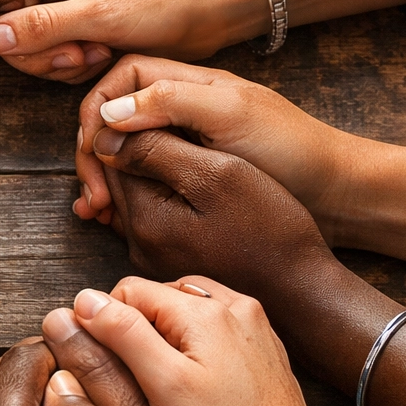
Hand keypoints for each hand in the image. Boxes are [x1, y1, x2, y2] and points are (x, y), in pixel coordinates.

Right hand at [0, 0, 268, 81]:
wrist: (216, 11)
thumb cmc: (170, 2)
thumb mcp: (104, 17)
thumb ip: (42, 27)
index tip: (23, 36)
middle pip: (4, 12)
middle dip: (35, 46)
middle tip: (75, 55)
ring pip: (25, 36)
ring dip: (55, 59)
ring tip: (96, 55)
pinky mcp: (77, 16)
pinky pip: (50, 46)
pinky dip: (70, 62)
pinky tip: (100, 58)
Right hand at [69, 280, 324, 405]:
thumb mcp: (163, 385)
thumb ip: (124, 334)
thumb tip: (86, 299)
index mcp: (207, 311)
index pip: (131, 291)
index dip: (107, 323)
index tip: (106, 362)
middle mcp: (236, 307)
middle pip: (161, 296)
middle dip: (139, 327)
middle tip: (134, 377)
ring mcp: (254, 327)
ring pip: (188, 311)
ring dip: (166, 335)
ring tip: (161, 380)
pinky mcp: (263, 350)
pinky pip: (216, 330)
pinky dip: (194, 346)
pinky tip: (192, 382)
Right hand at [76, 56, 362, 227]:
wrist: (337, 193)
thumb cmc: (291, 150)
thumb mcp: (229, 116)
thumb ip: (170, 104)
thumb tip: (109, 113)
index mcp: (191, 84)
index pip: (121, 79)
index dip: (97, 109)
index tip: (94, 150)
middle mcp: (183, 110)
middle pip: (115, 117)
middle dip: (94, 150)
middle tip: (91, 193)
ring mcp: (187, 145)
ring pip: (124, 151)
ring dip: (103, 177)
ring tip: (94, 210)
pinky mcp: (192, 177)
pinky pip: (143, 179)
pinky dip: (122, 196)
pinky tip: (111, 218)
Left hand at [84, 126, 336, 307]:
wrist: (300, 289)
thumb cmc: (270, 229)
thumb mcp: (219, 175)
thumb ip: (157, 151)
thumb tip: (105, 137)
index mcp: (143, 219)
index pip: (112, 155)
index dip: (137, 125)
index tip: (175, 116)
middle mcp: (137, 244)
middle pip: (120, 178)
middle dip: (142, 150)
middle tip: (187, 133)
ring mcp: (152, 258)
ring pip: (138, 196)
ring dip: (155, 173)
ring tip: (198, 157)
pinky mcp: (169, 264)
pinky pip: (155, 218)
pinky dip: (168, 197)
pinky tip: (199, 189)